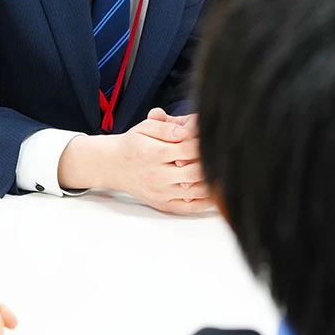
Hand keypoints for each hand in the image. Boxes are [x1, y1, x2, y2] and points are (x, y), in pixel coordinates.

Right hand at [59, 114, 210, 213]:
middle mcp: (157, 176)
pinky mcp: (164, 205)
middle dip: (210, 161)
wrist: (114, 166)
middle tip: (218, 153)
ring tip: (220, 169)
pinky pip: (191, 207)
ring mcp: (161, 193)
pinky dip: (207, 200)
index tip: (211, 137)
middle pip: (196, 171)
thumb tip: (186, 132)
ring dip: (212, 180)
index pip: (188, 149)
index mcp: (153, 154)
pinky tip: (214, 187)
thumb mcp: (144, 128)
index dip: (203, 143)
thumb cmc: (133, 145)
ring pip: (197, 191)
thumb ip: (166, 127)